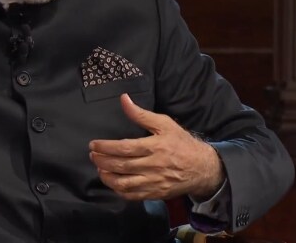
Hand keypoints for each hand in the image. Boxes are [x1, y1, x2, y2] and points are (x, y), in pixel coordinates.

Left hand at [89, 94, 224, 200]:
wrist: (202, 168)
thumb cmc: (181, 143)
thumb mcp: (164, 124)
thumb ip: (141, 114)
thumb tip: (124, 99)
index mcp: (155, 147)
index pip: (124, 148)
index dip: (106, 147)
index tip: (94, 144)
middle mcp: (153, 166)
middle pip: (121, 165)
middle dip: (102, 160)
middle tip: (92, 155)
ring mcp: (153, 182)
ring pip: (124, 183)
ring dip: (107, 177)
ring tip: (99, 168)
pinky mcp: (155, 194)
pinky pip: (132, 196)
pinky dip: (118, 190)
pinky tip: (112, 182)